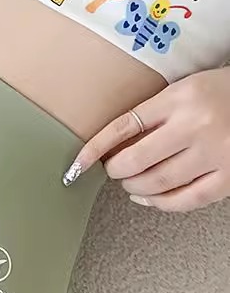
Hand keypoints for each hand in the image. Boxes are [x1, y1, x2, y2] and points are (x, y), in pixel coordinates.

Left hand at [63, 67, 229, 211]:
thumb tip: (117, 144)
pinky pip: (187, 199)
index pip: (124, 126)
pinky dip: (162, 204)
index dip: (96, 148)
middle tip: (115, 170)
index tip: (78, 163)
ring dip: (135, 188)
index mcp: (180, 98)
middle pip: (136, 159)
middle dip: (117, 170)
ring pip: (158, 182)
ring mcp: (214, 153)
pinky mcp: (229, 176)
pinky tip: (151, 200)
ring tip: (131, 184)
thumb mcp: (187, 89)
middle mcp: (195, 125)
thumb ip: (157, 112)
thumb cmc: (224, 92)